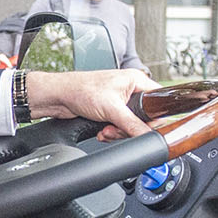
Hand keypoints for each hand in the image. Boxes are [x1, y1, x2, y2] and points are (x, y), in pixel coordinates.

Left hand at [26, 67, 159, 137]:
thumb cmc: (81, 90)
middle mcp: (130, 90)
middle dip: (129, 128)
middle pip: (145, 118)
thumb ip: (132, 124)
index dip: (154, 117)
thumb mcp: (112, 109)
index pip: (158, 100)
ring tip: (106, 129)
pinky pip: (120, 128)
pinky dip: (111, 133)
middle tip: (117, 128)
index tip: (145, 127)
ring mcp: (121, 102)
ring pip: (132, 125)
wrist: (59, 97)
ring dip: (118, 132)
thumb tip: (147, 136)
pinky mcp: (111, 112)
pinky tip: (102, 131)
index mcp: (136, 80)